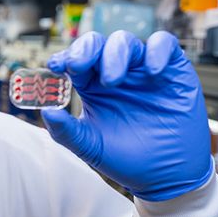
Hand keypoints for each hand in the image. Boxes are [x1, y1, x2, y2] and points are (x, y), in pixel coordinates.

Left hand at [41, 30, 212, 200]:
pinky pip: (164, 44)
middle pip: (98, 44)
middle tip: (78, 65)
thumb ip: (66, 131)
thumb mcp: (91, 147)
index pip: (76, 61)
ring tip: (112, 80)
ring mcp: (142, 69)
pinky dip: (156, 51)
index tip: (55, 66)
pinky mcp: (172, 69)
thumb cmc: (127, 159)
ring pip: (125, 42)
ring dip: (115, 54)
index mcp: (93, 86)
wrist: (166, 174)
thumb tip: (45, 112)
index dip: (64, 57)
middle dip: (86, 49)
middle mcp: (116, 72)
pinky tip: (151, 72)